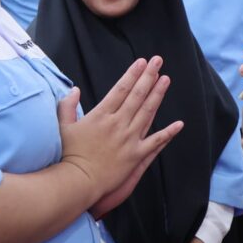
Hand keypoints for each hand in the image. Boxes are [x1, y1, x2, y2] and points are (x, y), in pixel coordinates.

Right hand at [59, 59, 183, 214]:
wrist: (77, 181)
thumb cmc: (68, 155)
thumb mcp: (63, 127)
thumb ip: (67, 106)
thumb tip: (75, 90)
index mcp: (101, 115)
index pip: (121, 89)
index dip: (132, 74)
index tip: (141, 62)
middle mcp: (118, 124)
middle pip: (137, 96)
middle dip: (148, 76)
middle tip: (158, 61)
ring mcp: (129, 139)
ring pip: (148, 112)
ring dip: (158, 95)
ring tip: (166, 80)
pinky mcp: (136, 156)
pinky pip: (156, 142)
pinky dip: (168, 133)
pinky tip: (179, 124)